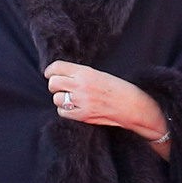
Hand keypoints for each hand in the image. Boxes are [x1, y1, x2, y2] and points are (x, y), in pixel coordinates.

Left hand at [44, 60, 167, 145]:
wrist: (132, 105)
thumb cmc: (118, 88)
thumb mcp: (99, 74)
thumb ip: (80, 74)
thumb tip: (60, 75)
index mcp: (85, 72)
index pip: (57, 67)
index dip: (50, 71)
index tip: (49, 73)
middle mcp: (81, 86)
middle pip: (53, 83)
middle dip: (55, 85)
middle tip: (61, 87)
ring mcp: (81, 102)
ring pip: (56, 98)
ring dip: (60, 98)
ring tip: (71, 98)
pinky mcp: (83, 115)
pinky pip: (62, 112)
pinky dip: (65, 110)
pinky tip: (74, 107)